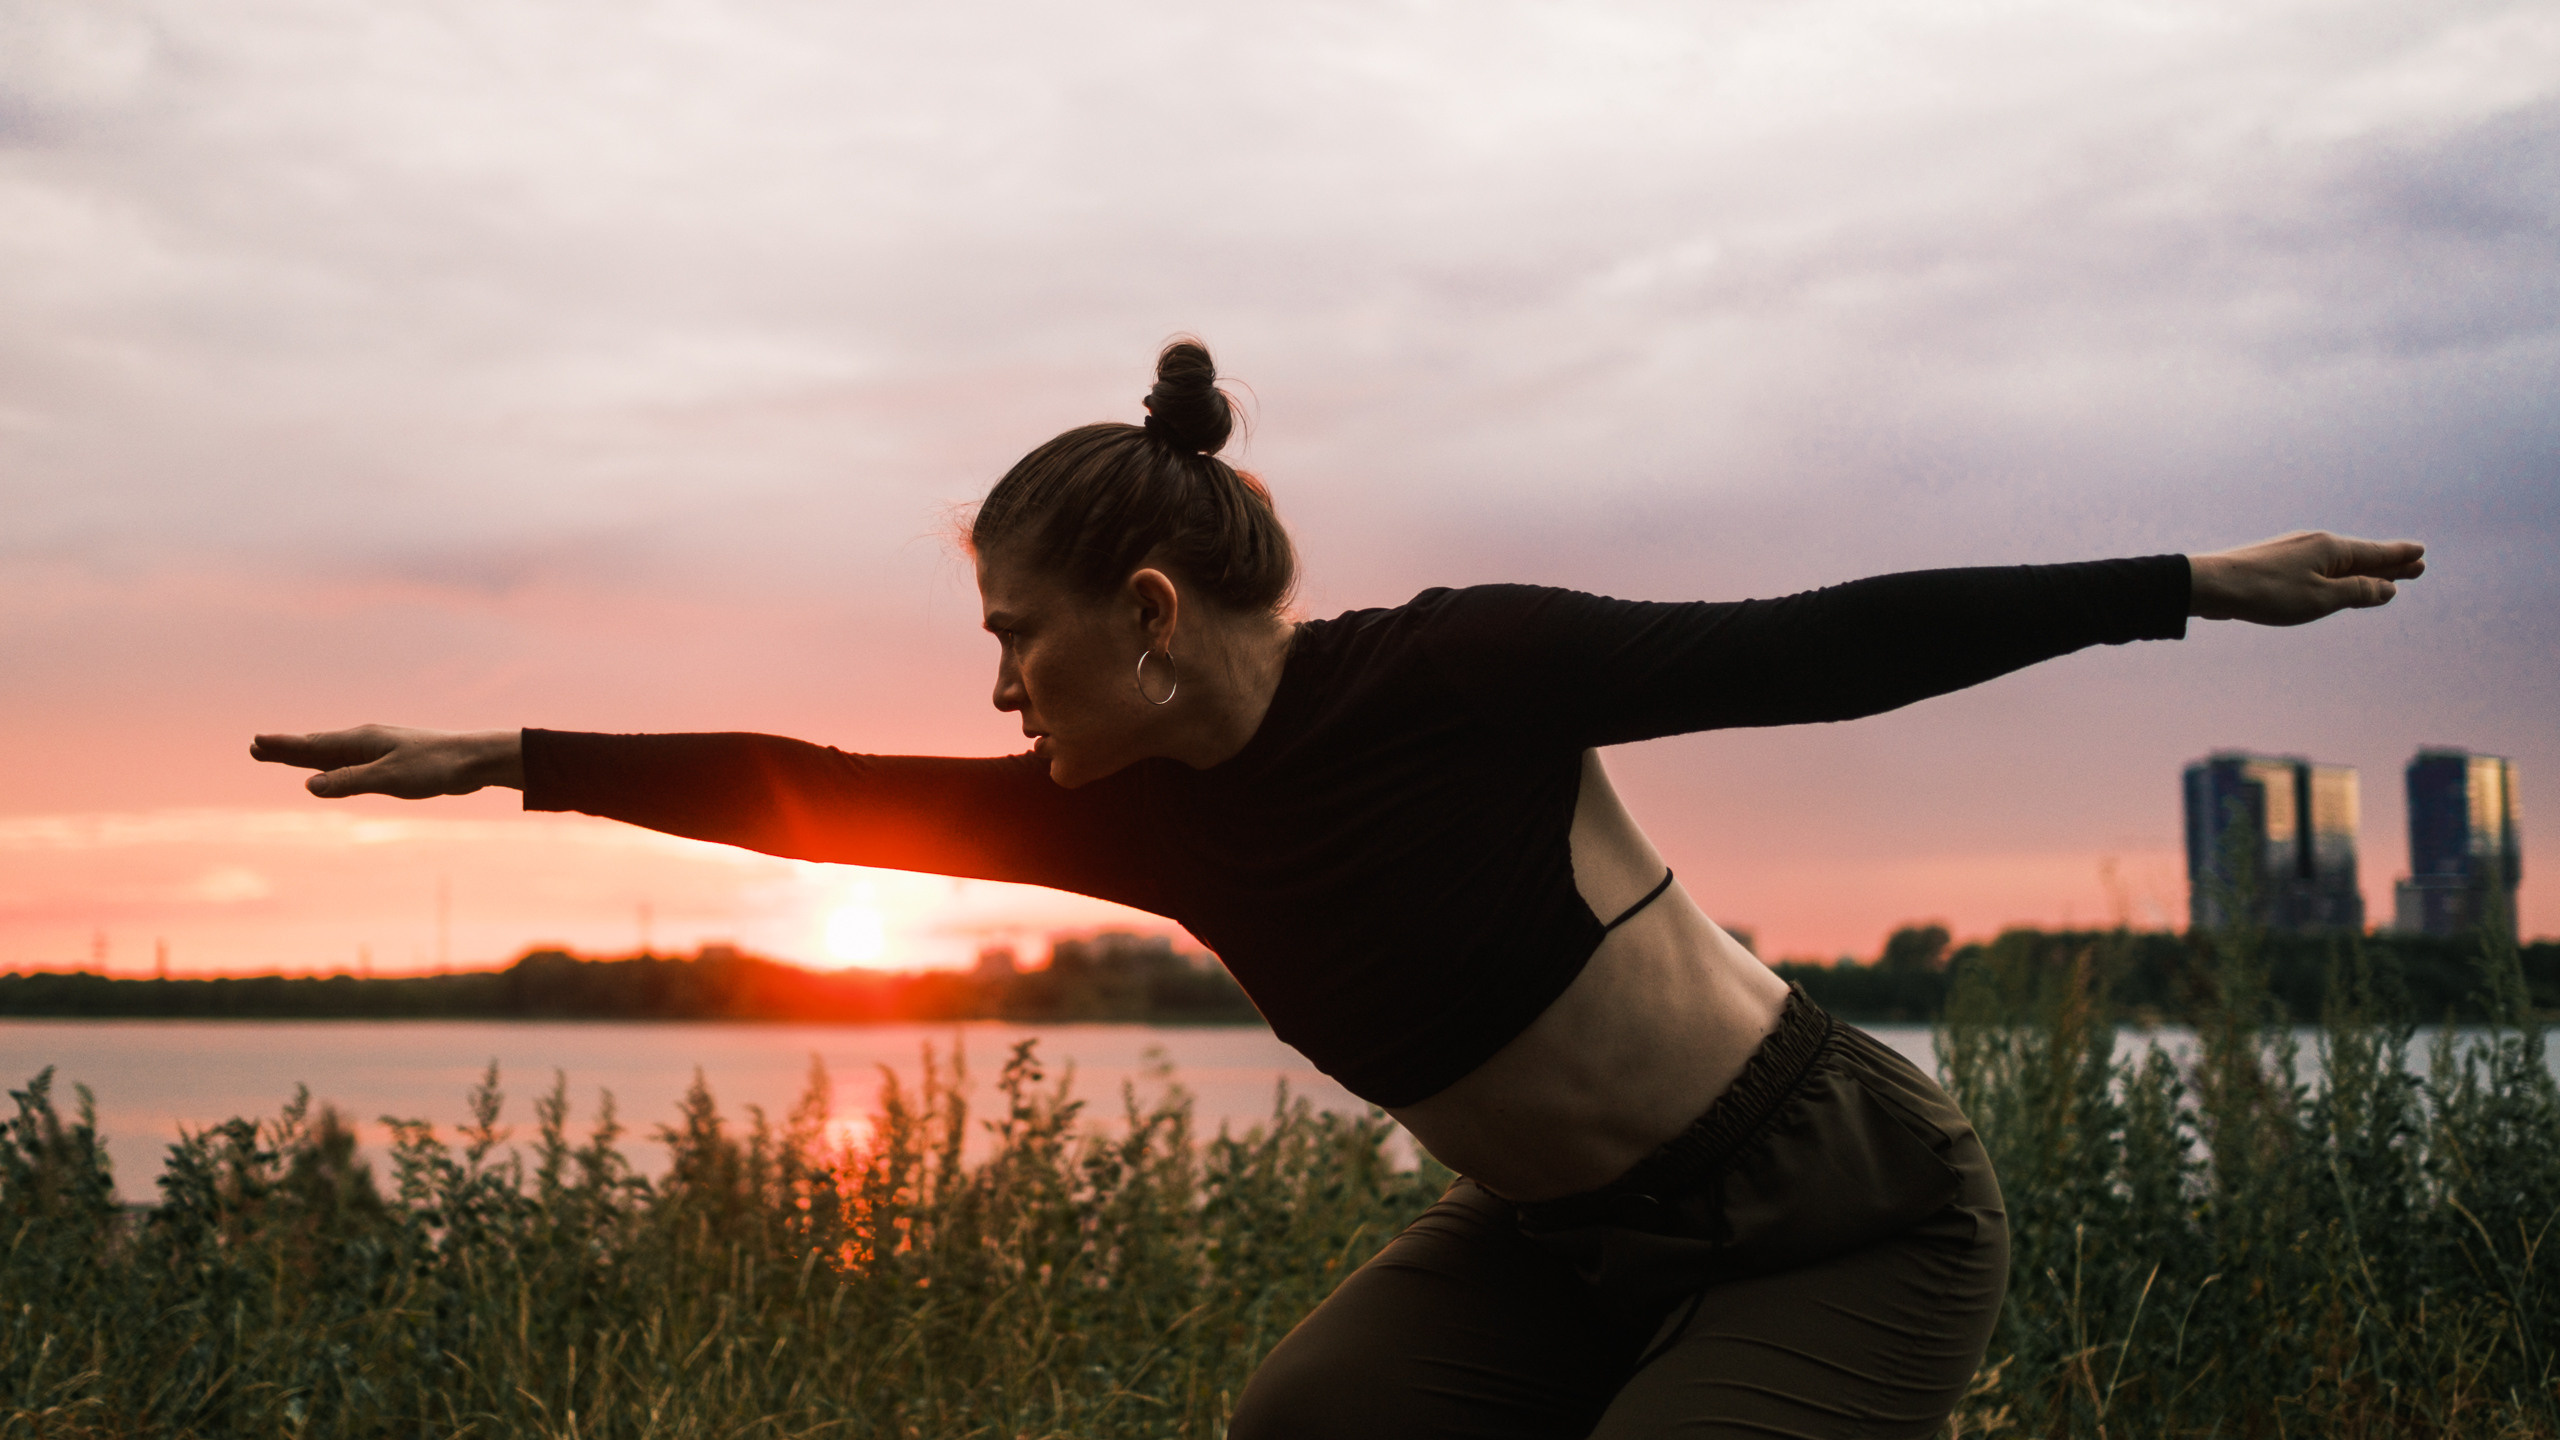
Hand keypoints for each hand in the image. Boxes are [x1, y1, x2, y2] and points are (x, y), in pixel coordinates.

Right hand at [250, 725, 523, 798]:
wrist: (473, 761)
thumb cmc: (434, 767)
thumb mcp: (388, 778)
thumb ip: (349, 781)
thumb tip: (309, 786)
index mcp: (361, 741)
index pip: (313, 745)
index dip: (284, 747)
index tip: (256, 743)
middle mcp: (366, 740)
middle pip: (317, 746)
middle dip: (287, 749)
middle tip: (256, 747)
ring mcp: (379, 749)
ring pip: (334, 753)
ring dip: (307, 755)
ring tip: (283, 755)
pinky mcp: (392, 760)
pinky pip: (351, 762)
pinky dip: (332, 764)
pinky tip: (331, 769)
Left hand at [2187, 531, 2424, 626]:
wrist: (2212, 585)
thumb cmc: (2267, 593)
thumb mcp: (2321, 598)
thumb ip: (2357, 592)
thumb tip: (2388, 588)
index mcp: (2331, 548)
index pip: (2376, 553)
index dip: (2399, 557)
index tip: (2421, 553)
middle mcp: (2316, 543)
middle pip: (2361, 556)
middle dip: (2389, 563)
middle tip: (2416, 565)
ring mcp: (2295, 551)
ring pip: (2340, 562)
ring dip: (2365, 570)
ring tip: (2385, 575)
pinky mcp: (2278, 563)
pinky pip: (2320, 568)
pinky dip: (2339, 574)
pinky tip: (2337, 582)